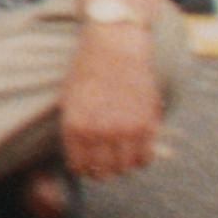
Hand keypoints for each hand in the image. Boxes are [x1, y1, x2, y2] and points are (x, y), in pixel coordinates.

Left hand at [59, 27, 161, 179]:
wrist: (114, 44)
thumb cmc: (88, 69)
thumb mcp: (70, 99)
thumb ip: (75, 130)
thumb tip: (81, 159)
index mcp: (75, 125)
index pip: (79, 167)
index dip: (83, 167)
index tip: (87, 163)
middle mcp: (99, 132)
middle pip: (103, 173)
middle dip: (102, 169)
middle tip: (104, 160)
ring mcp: (124, 130)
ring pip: (125, 168)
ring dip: (122, 163)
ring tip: (119, 150)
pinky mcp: (147, 125)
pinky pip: (145, 158)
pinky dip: (140, 157)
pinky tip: (135, 145)